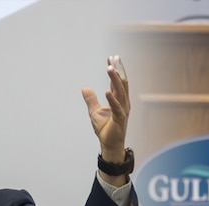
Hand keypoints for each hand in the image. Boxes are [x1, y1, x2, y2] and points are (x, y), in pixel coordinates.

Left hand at [82, 55, 129, 176]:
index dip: (114, 70)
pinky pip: (117, 107)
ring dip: (115, 80)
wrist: (109, 145)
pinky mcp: (120, 120)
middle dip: (118, 70)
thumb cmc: (105, 129)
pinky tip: (107, 90)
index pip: (117, 82)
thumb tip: (85, 88)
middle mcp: (123, 104)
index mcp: (119, 100)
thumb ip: (91, 99)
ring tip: (110, 69)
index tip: (110, 58)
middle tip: (114, 58)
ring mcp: (123, 111)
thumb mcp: (94, 111)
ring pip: (120, 92)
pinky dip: (112, 99)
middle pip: (122, 83)